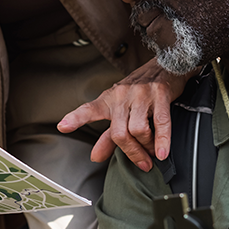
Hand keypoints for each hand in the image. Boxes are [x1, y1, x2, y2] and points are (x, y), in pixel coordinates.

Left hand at [58, 58, 190, 171]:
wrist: (165, 65)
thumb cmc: (140, 91)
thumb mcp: (121, 110)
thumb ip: (108, 136)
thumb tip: (95, 157)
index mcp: (109, 100)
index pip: (89, 109)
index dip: (75, 118)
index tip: (63, 126)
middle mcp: (122, 96)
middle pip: (119, 132)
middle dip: (131, 152)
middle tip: (142, 164)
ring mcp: (141, 94)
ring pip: (137, 129)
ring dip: (146, 147)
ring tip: (153, 154)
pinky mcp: (160, 93)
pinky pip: (160, 122)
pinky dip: (162, 140)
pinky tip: (162, 153)